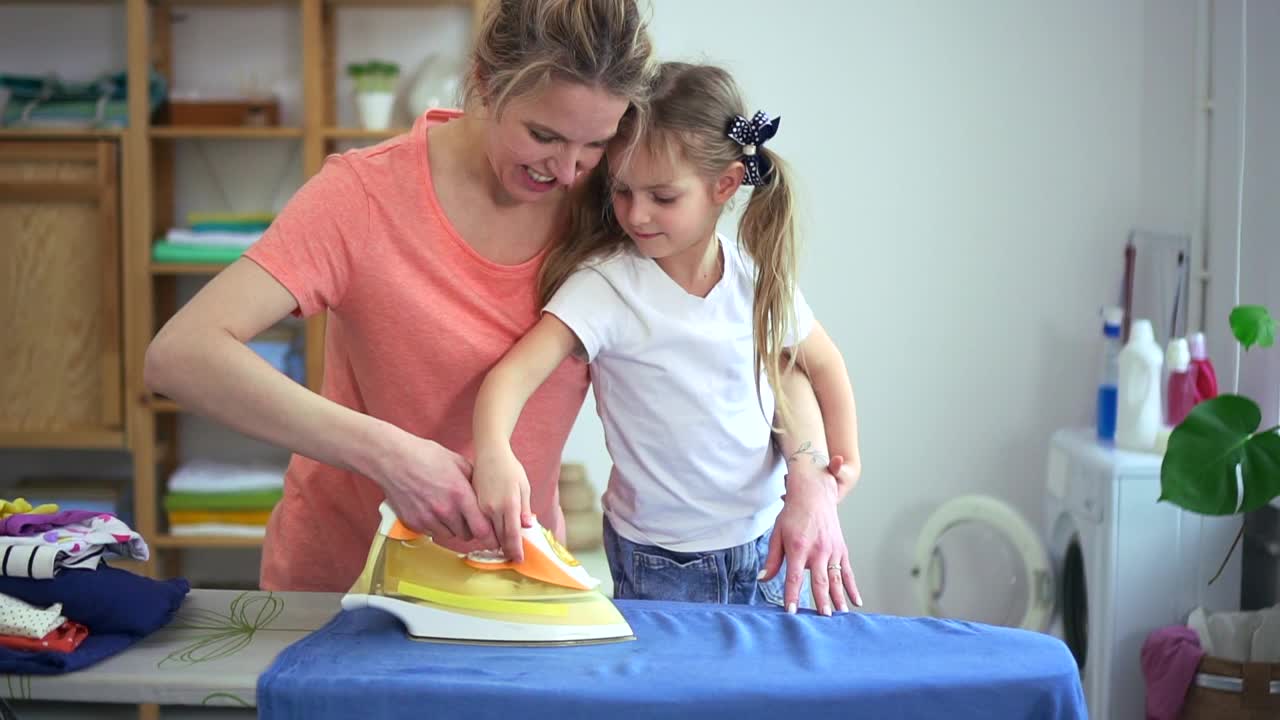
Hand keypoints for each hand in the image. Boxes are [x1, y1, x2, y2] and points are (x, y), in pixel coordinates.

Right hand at [376, 432, 493, 552]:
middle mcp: (445, 510)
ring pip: (449, 535)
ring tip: (448, 511)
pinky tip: (432, 510)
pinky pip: (432, 533)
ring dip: (452, 528)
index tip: (492, 536)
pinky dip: (435, 526)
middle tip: (467, 517)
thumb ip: (475, 481)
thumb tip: (487, 494)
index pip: (482, 529)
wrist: (393, 459)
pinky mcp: (413, 523)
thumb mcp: (458, 462)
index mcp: (460, 495)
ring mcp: (428, 518)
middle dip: (470, 529)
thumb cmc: (425, 456)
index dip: (490, 536)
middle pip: (467, 535)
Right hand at [471, 448, 532, 561]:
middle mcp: (491, 508)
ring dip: (491, 542)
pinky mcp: (469, 504)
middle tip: (510, 556)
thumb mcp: (523, 486)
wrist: (489, 453)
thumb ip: (524, 508)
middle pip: (497, 538)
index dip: (515, 549)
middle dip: (503, 549)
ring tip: (499, 545)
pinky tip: (485, 530)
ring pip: (483, 534)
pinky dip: (480, 531)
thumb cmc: (509, 467)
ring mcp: (478, 507)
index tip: (519, 560)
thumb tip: (527, 526)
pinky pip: (474, 525)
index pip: (512, 534)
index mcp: (508, 503)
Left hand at [760, 463, 862, 614]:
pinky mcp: (841, 549)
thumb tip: (763, 579)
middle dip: (820, 601)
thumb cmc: (793, 514)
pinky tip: (855, 601)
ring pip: (836, 579)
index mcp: (798, 548)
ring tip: (838, 615)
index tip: (791, 612)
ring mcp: (832, 550)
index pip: (794, 578)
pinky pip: (848, 571)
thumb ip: (772, 559)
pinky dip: (852, 587)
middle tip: (822, 618)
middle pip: (819, 581)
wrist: (813, 494)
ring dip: (838, 598)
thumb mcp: (777, 535)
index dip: (792, 596)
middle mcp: (817, 550)